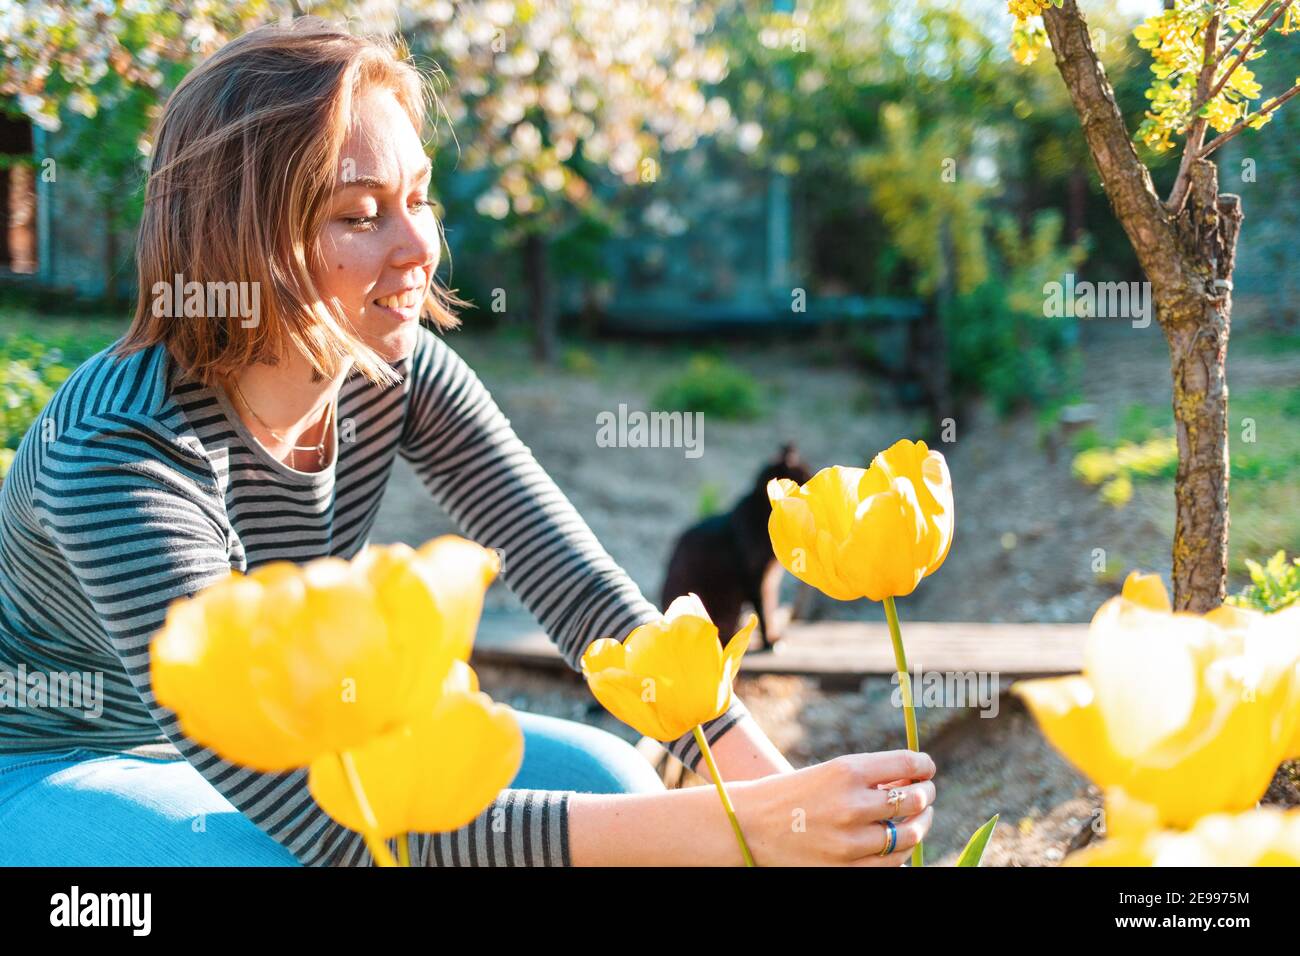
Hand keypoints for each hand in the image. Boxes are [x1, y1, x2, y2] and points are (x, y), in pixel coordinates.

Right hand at [730, 750, 936, 865]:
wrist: (750, 825)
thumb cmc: (791, 793)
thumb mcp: (828, 772)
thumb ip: (869, 778)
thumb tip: (912, 780)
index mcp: (846, 771)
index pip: (907, 764)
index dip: (924, 765)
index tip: (926, 767)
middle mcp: (852, 805)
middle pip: (914, 801)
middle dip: (927, 795)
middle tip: (926, 793)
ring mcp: (850, 841)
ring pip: (909, 836)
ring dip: (921, 825)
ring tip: (918, 819)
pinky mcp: (845, 869)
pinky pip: (892, 864)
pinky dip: (901, 853)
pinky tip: (897, 843)